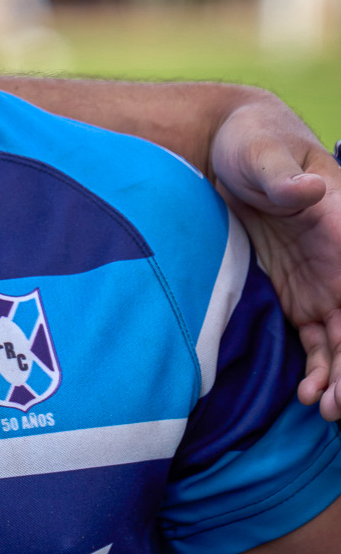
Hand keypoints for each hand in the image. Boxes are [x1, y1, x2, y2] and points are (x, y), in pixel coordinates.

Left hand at [210, 95, 340, 420]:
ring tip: (327, 410)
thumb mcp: (263, 154)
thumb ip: (282, 177)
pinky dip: (320, 370)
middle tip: (339, 405)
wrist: (225, 149)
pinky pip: (319, 341)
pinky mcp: (300, 296)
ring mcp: (324, 283)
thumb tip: (309, 189)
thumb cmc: (252, 143)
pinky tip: (311, 396)